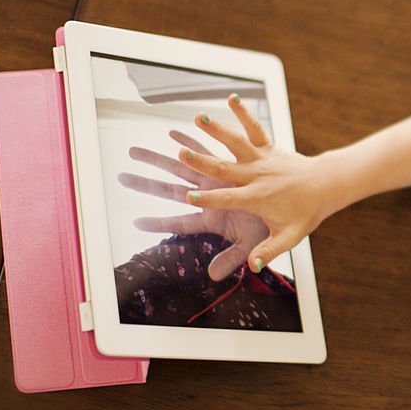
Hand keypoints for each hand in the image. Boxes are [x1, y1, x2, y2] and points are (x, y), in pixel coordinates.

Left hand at [118, 131, 269, 280]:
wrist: (288, 202)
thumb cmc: (269, 225)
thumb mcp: (250, 243)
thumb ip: (230, 259)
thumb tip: (212, 276)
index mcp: (211, 217)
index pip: (180, 222)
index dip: (159, 223)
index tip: (136, 223)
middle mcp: (207, 196)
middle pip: (169, 189)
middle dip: (146, 183)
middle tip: (122, 177)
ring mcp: (213, 179)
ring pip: (180, 166)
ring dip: (158, 159)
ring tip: (135, 151)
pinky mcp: (224, 164)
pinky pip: (203, 149)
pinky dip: (188, 141)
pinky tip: (172, 133)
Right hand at [176, 94, 336, 273]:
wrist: (325, 186)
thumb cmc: (305, 213)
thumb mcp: (289, 237)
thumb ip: (269, 251)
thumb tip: (253, 267)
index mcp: (257, 198)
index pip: (228, 199)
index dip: (208, 198)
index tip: (188, 196)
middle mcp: (257, 175)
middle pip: (224, 168)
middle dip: (202, 161)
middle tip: (180, 153)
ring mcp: (262, 159)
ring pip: (236, 142)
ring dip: (217, 130)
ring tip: (198, 117)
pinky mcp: (268, 146)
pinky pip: (255, 127)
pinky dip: (244, 113)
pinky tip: (232, 98)